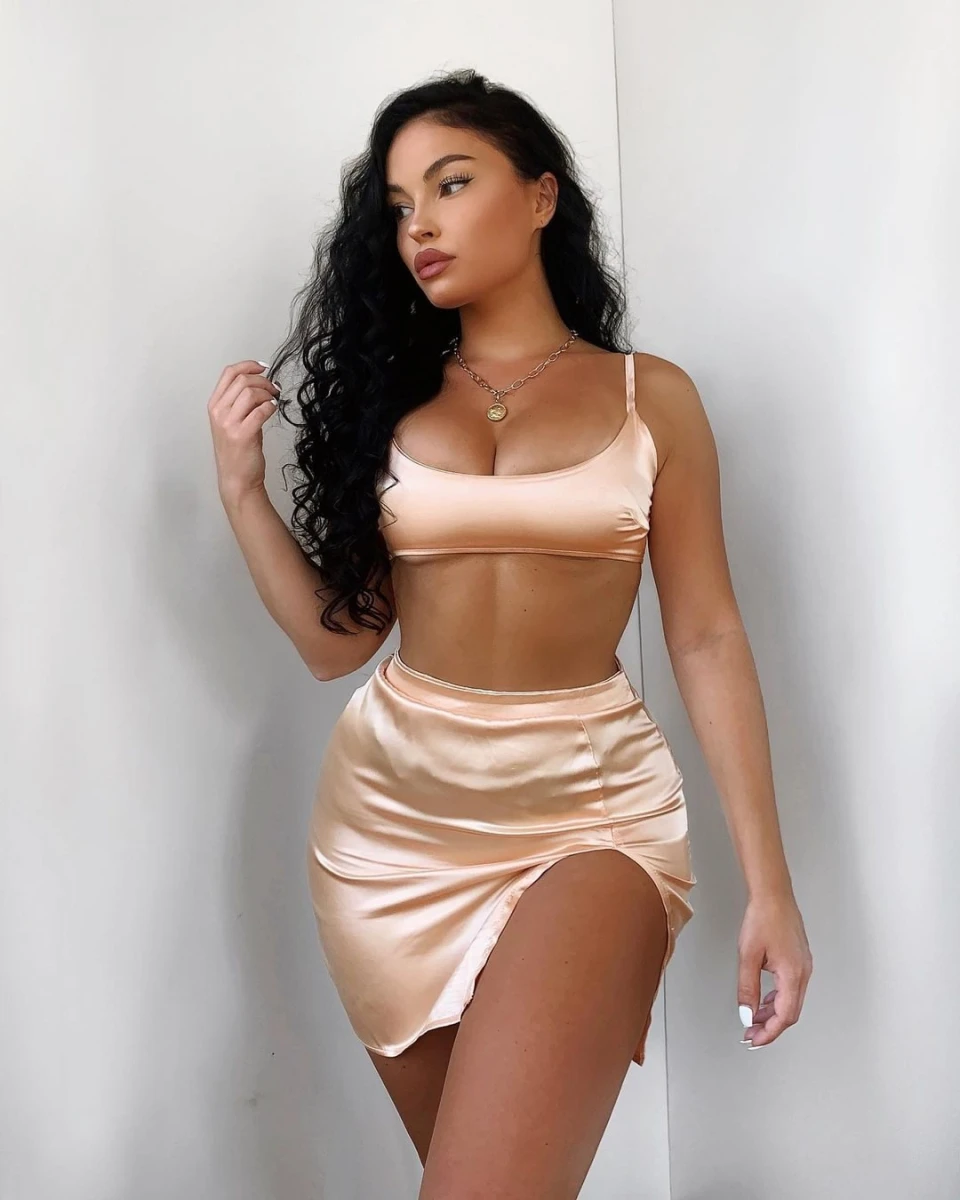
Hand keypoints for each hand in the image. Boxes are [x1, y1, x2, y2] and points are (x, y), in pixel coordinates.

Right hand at [207, 360, 280, 504]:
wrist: (236, 479)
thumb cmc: (237, 451)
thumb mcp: (232, 422)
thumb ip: (240, 402)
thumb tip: (261, 383)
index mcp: (214, 406)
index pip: (229, 373)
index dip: (248, 365)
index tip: (263, 367)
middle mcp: (219, 412)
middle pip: (243, 380)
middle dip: (263, 381)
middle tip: (274, 388)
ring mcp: (229, 424)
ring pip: (251, 392)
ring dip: (268, 393)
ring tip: (274, 400)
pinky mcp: (243, 434)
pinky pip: (261, 410)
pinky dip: (271, 406)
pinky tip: (273, 409)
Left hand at [737, 891, 812, 1048]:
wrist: (773, 894)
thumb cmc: (763, 918)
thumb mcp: (748, 956)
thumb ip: (747, 989)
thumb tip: (747, 1014)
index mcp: (793, 975)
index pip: (784, 1016)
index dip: (769, 1033)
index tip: (754, 1040)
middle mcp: (803, 973)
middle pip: (790, 1013)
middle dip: (771, 1027)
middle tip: (751, 1034)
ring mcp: (804, 966)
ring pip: (791, 1001)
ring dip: (773, 1014)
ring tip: (754, 1020)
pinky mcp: (799, 960)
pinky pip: (791, 988)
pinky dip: (778, 999)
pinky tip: (764, 1000)